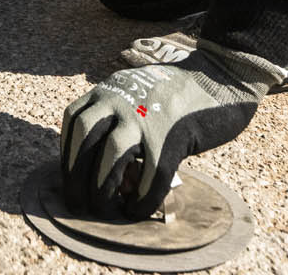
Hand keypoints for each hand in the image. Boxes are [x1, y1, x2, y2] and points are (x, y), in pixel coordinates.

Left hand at [59, 46, 276, 218]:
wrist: (220, 76)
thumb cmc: (178, 93)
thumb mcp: (138, 94)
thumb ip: (119, 120)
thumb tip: (107, 170)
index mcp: (111, 89)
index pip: (73, 119)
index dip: (67, 151)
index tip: (70, 175)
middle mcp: (122, 99)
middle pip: (85, 138)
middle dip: (75, 174)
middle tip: (77, 202)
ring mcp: (146, 116)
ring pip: (112, 155)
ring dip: (102, 187)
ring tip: (103, 210)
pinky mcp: (172, 134)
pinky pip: (151, 173)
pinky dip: (141, 197)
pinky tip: (137, 209)